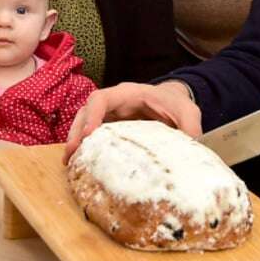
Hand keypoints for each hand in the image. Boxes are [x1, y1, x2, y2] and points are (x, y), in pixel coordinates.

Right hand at [62, 81, 200, 162]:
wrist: (174, 104)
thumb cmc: (176, 104)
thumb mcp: (187, 112)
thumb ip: (190, 127)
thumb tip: (190, 148)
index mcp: (127, 94)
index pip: (101, 99)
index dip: (92, 115)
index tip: (89, 135)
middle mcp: (112, 104)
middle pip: (85, 112)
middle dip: (76, 132)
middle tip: (71, 154)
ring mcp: (108, 116)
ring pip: (83, 124)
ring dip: (74, 141)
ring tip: (69, 164)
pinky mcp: (108, 129)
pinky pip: (91, 136)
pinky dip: (83, 149)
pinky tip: (80, 166)